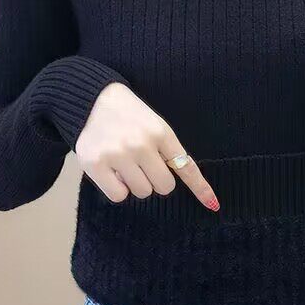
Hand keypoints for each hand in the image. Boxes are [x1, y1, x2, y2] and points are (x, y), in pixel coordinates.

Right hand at [75, 82, 218, 210]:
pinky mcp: (96, 165)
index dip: (200, 187)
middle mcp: (141, 144)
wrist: (92, 100)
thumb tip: (180, 179)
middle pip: (164, 186)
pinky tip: (112, 171)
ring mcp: (117, 154)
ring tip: (125, 162)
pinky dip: (118, 188)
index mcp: (160, 132)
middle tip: (144, 164)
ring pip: (142, 192)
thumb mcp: (155, 124)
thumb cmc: (129, 116)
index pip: (185, 166)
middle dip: (156, 179)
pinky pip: (118, 196)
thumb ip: (168, 150)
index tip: (212, 204)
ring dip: (136, 183)